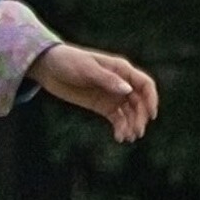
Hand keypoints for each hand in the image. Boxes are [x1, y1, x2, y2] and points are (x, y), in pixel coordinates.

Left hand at [29, 44, 158, 142]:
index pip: (144, 85)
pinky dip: (120, 127)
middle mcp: (120, 83)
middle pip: (139, 102)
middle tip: (136, 132)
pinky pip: (117, 118)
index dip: (151, 99)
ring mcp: (112, 95)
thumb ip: (107, 79)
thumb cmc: (68, 62)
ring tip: (128, 138)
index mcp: (121, 69)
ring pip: (130, 112)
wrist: (48, 68)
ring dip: (132, 125)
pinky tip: (119, 137)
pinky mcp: (102, 105)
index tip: (151, 116)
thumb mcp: (86, 69)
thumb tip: (127, 90)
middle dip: (140, 117)